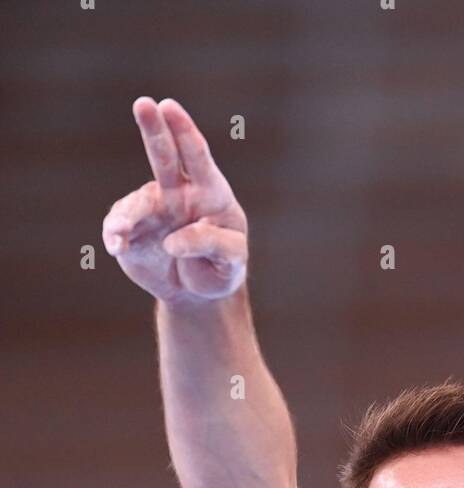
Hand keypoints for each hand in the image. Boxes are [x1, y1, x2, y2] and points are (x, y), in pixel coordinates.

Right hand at [102, 97, 248, 304]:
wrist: (196, 292)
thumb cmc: (221, 269)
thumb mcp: (232, 260)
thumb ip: (211, 244)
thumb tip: (173, 240)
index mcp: (210, 193)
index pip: (198, 157)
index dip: (184, 131)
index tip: (168, 107)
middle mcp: (178, 193)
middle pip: (164, 156)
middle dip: (154, 129)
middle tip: (143, 103)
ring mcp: (153, 209)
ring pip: (137, 202)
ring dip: (127, 215)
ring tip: (120, 234)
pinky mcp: (132, 229)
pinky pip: (118, 227)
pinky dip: (115, 235)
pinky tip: (117, 247)